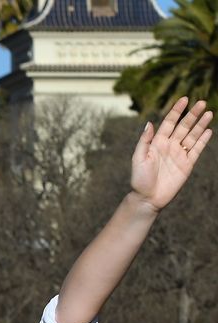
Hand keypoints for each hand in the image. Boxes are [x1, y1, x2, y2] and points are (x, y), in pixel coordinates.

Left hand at [131, 98, 211, 212]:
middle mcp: (170, 146)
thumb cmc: (140, 179)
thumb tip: (149, 123)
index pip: (169, 122)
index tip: (184, 99)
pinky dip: (203, 140)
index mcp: (157, 143)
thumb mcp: (138, 159)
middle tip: (202, 103)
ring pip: (192, 136)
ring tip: (208, 113)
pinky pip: (197, 149)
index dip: (177, 111)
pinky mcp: (187, 164)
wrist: (148, 198)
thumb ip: (144, 141)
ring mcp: (179, 154)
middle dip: (192, 115)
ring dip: (200, 125)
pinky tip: (209, 130)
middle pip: (183, 126)